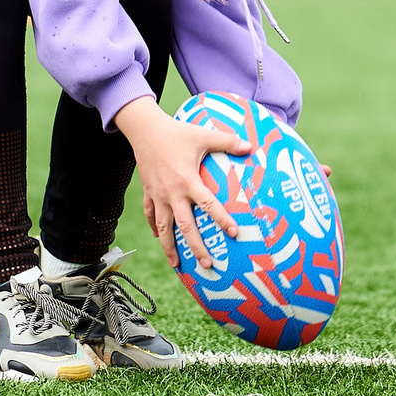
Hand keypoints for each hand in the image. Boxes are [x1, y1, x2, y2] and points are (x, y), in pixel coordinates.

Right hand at [115, 94, 249, 267]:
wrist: (144, 129)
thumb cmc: (176, 132)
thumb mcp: (203, 135)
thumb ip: (227, 142)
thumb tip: (250, 146)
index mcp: (188, 181)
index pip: (208, 204)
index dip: (222, 219)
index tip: (234, 233)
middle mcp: (172, 193)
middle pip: (184, 226)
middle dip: (195, 247)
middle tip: (207, 264)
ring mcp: (158, 195)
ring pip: (163, 227)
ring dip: (169, 247)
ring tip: (176, 265)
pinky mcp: (148, 192)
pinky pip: (150, 214)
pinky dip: (154, 227)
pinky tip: (158, 237)